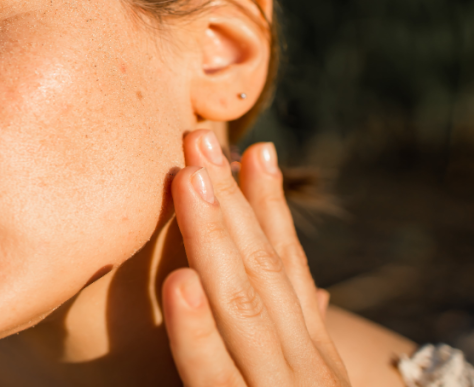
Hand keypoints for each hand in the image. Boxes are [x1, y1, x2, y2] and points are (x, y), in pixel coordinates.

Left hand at [162, 130, 346, 386]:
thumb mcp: (300, 382)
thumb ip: (300, 344)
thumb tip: (322, 297)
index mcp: (312, 354)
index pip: (289, 268)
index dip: (271, 207)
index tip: (257, 149)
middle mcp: (303, 368)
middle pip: (264, 270)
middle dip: (232, 199)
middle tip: (199, 138)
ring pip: (242, 305)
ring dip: (213, 237)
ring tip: (188, 178)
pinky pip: (213, 373)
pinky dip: (197, 328)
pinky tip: (179, 281)